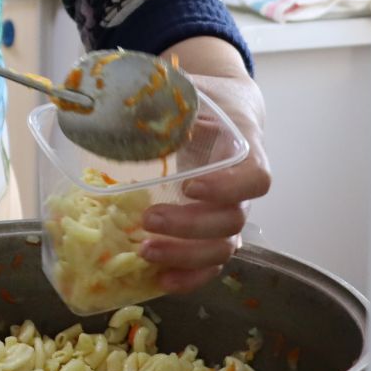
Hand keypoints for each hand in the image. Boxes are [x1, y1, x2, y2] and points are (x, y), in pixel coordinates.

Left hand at [136, 37, 270, 294]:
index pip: (254, 178)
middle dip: (189, 227)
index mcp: (244, 149)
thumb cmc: (205, 100)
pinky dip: (191, 277)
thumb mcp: (189, 89)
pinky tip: (162, 281)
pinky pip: (210, 262)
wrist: (225, 110)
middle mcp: (243, 189)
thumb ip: (164, 94)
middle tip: (148, 221)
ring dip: (186, 256)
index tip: (191, 187)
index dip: (227, 188)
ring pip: (223, 247)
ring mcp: (230, 212)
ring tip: (145, 252)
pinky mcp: (212, 230)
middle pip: (231, 220)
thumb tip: (115, 99)